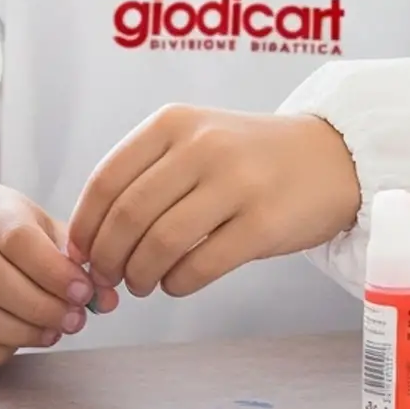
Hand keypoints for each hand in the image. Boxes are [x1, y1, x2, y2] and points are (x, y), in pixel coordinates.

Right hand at [0, 184, 119, 366]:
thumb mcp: (52, 235)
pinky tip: (18, 346)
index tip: (84, 293)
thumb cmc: (23, 241)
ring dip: (18, 332)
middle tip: (73, 321)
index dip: (53, 271)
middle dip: (38, 306)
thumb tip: (106, 299)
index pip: (16, 237)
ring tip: (51, 334)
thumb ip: (81, 264)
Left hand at [68, 105, 360, 299]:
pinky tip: (174, 284)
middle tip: (105, 276)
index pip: (105, 181)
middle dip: (107, 256)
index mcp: (170, 124)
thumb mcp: (191, 140)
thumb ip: (143, 175)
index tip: (78, 252)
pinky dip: (177, 283)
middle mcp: (200, 146)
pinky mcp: (265, 223)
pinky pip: (202, 264)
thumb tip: (88, 236)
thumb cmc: (246, 156)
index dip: (84, 225)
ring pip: (161, 242)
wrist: (331, 157)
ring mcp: (235, 183)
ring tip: (139, 283)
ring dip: (139, 274)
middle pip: (128, 216)